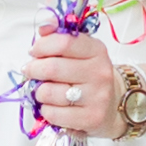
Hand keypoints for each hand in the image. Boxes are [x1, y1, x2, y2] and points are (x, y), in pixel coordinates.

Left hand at [26, 19, 122, 138]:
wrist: (114, 105)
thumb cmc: (89, 76)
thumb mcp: (80, 51)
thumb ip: (59, 36)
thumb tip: (44, 26)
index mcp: (96, 50)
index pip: (63, 42)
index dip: (41, 46)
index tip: (35, 51)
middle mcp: (99, 72)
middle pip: (52, 68)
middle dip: (34, 69)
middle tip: (31, 71)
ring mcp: (97, 97)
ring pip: (49, 92)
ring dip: (38, 92)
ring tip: (44, 91)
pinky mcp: (91, 118)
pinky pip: (53, 113)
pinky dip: (46, 110)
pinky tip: (53, 106)